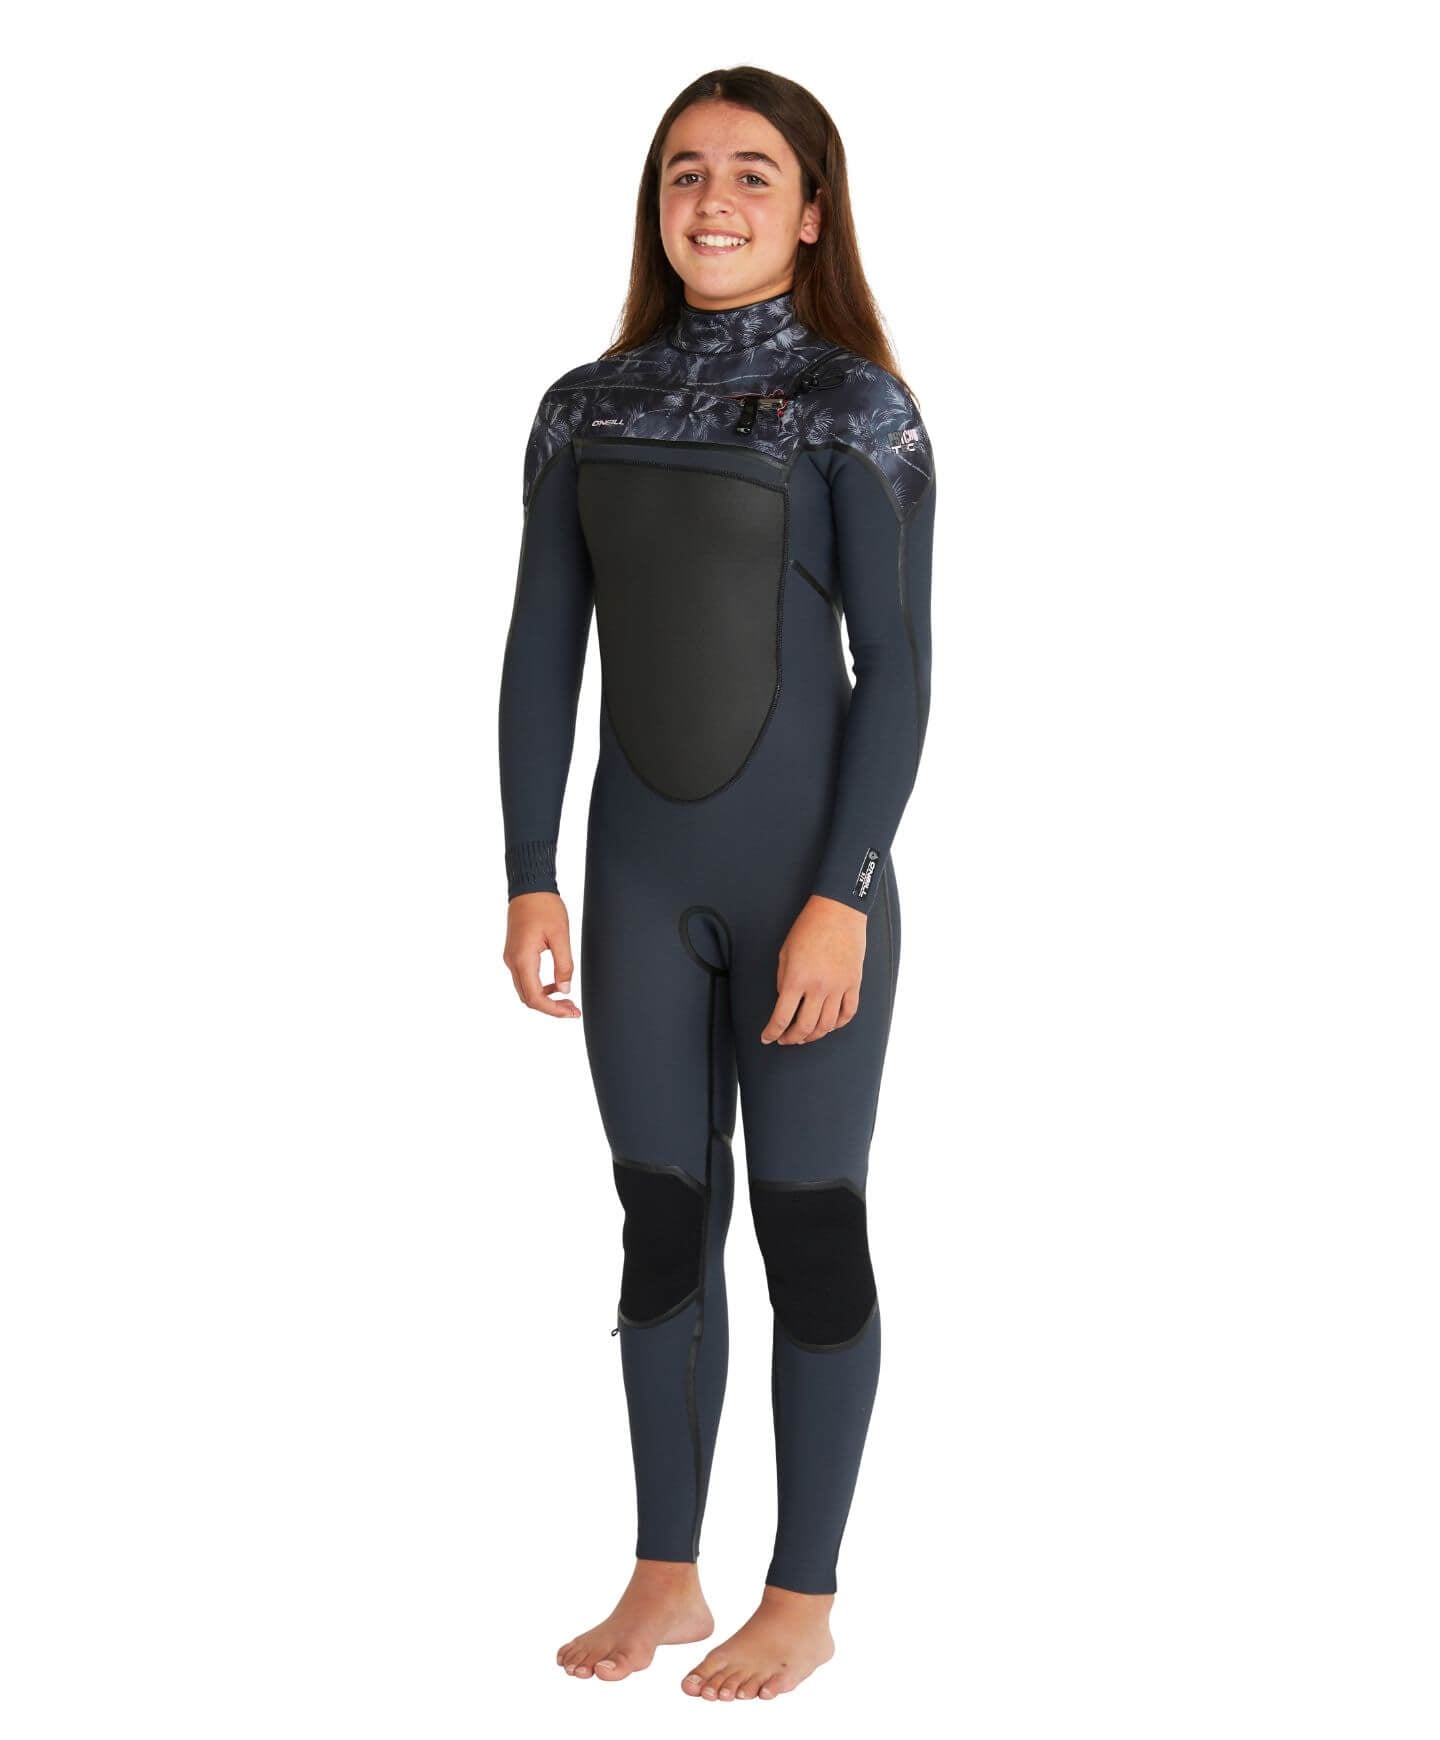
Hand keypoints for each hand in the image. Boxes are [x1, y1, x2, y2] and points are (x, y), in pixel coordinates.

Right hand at [503, 891, 580, 1017]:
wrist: (529, 888)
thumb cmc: (545, 907)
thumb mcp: (561, 936)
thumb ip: (563, 964)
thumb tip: (565, 989)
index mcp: (523, 959)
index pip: (535, 997)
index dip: (554, 1010)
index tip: (572, 1012)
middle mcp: (512, 962)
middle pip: (528, 998)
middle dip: (551, 1008)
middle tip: (573, 1010)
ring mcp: (511, 958)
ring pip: (526, 990)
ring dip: (545, 999)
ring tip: (567, 1000)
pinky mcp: (514, 954)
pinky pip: (525, 979)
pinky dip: (540, 988)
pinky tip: (557, 985)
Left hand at [761, 894, 865, 1044]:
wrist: (838, 911)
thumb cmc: (807, 928)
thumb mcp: (785, 953)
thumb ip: (784, 981)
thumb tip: (786, 1003)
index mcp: (797, 979)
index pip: (782, 1017)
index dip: (772, 1032)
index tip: (767, 1038)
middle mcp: (819, 987)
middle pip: (805, 1027)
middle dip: (791, 1038)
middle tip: (784, 1039)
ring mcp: (839, 986)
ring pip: (827, 1025)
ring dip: (814, 1035)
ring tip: (804, 1036)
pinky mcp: (854, 983)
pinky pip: (848, 1013)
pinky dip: (838, 1024)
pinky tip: (829, 1025)